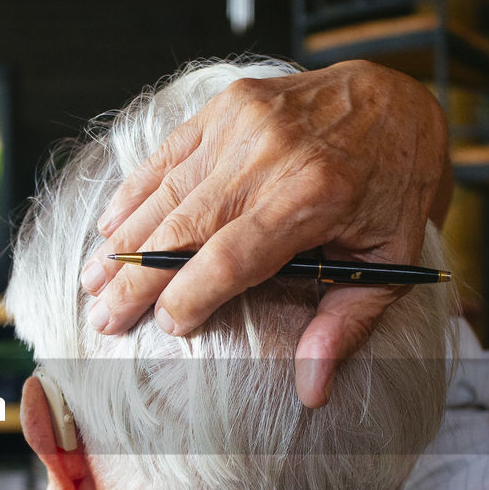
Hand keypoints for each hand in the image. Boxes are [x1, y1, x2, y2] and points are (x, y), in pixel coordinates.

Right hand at [81, 60, 451, 406]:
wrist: (397, 97)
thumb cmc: (395, 187)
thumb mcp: (392, 260)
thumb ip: (346, 325)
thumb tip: (312, 392)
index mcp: (314, 195)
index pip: (231, 257)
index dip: (190, 295)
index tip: (167, 328)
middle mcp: (271, 154)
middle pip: (183, 228)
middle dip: (136, 280)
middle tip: (101, 319)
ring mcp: (242, 123)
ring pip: (166, 192)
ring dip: (122, 242)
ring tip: (91, 281)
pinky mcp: (226, 104)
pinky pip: (167, 153)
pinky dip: (134, 192)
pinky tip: (109, 227)